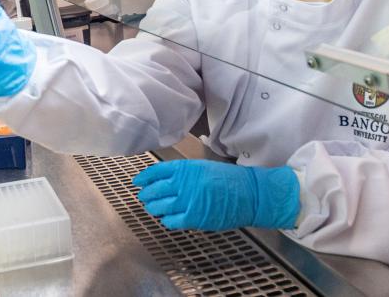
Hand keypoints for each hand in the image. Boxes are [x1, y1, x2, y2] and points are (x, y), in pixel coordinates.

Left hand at [133, 159, 299, 230]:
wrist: (249, 194)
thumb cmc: (229, 180)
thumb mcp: (203, 168)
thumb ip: (184, 173)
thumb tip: (165, 181)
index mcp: (185, 168)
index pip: (156, 171)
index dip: (144, 177)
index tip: (138, 181)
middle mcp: (183, 183)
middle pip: (154, 190)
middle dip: (146, 195)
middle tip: (144, 197)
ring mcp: (187, 201)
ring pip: (159, 207)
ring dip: (153, 208)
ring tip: (153, 208)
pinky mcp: (194, 217)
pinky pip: (171, 221)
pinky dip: (167, 220)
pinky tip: (168, 219)